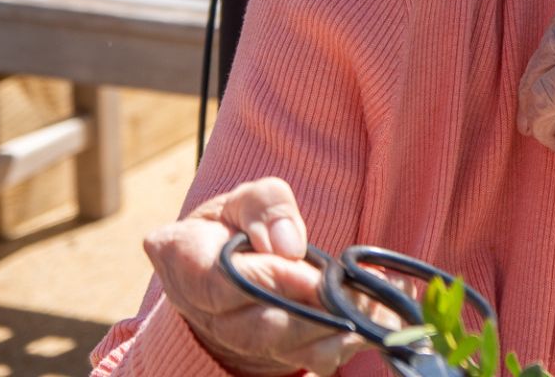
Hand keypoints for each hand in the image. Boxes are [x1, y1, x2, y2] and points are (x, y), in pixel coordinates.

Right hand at [142, 177, 367, 375]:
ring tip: (372, 307)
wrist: (229, 255)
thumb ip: (266, 207)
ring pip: (281, 349)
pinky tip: (372, 326)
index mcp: (182, 257)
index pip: (219, 282)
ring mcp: (230, 339)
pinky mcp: (266, 354)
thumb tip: (288, 245)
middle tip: (356, 293)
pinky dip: (341, 345)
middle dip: (310, 312)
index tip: (309, 274)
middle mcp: (200, 309)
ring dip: (331, 331)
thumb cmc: (236, 221)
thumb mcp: (247, 195)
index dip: (269, 281)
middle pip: (254, 327)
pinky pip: (303, 359)